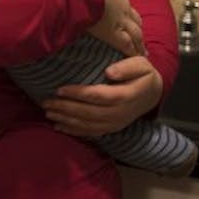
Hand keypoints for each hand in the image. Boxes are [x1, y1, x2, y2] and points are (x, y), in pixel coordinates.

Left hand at [42, 56, 163, 136]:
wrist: (152, 95)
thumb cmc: (143, 75)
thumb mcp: (142, 65)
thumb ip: (127, 67)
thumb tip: (109, 71)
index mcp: (126, 96)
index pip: (99, 96)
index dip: (78, 94)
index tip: (60, 89)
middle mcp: (120, 113)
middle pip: (90, 113)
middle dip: (66, 108)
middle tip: (46, 103)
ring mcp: (115, 123)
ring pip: (88, 125)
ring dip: (66, 120)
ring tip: (48, 113)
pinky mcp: (111, 128)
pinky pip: (91, 132)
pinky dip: (74, 131)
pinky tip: (59, 127)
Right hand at [69, 0, 143, 56]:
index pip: (123, 1)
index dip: (125, 9)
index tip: (125, 14)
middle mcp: (123, 5)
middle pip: (134, 18)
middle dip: (136, 26)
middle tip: (139, 34)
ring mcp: (120, 20)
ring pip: (135, 33)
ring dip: (138, 41)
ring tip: (141, 49)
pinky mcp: (114, 34)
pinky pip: (126, 46)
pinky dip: (131, 52)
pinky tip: (134, 57)